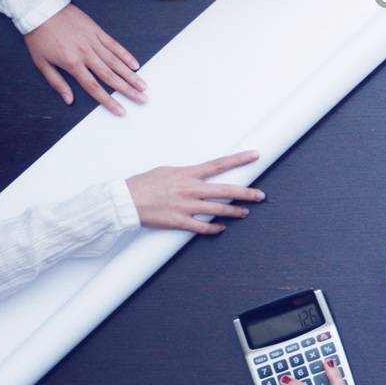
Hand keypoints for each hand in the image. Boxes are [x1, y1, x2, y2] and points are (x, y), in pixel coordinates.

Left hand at [24, 4, 145, 114]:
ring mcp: (93, 41)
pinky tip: (135, 64)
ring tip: (143, 85)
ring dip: (131, 75)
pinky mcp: (97, 31)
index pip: (94, 87)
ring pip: (116, 62)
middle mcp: (86, 54)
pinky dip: (126, 55)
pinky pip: (114, 45)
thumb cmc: (39, 36)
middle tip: (142, 98)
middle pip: (110, 76)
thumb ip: (57, 82)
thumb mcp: (41, 62)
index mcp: (72, 63)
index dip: (109, 101)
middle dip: (128, 89)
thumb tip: (69, 100)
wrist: (41, 9)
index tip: (120, 110)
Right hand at [126, 150, 263, 235]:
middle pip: (225, 190)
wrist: (126, 200)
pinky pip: (201, 227)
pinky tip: (221, 229)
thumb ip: (185, 174)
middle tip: (260, 195)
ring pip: (218, 210)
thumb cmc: (144, 184)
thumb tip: (197, 175)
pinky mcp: (179, 221)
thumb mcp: (167, 171)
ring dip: (234, 212)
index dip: (239, 160)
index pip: (219, 164)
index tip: (255, 155)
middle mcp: (191, 189)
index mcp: (188, 174)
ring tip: (245, 212)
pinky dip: (213, 229)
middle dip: (246, 193)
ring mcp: (186, 206)